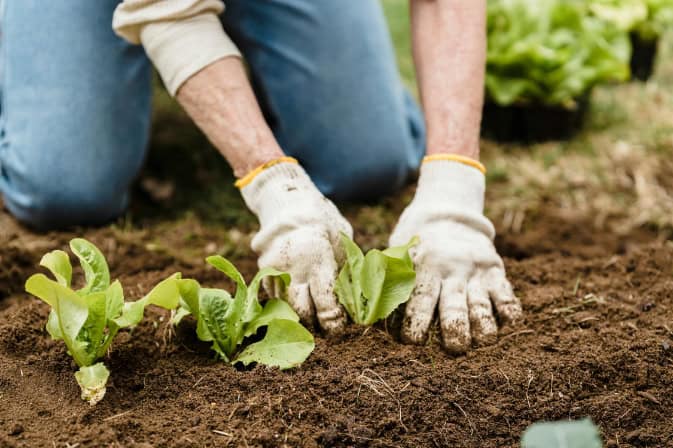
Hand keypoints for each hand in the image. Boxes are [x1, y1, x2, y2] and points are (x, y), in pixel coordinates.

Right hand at [239, 160, 350, 332]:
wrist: (288, 203)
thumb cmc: (323, 223)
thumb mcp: (341, 242)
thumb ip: (343, 271)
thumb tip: (351, 303)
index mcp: (317, 258)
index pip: (325, 304)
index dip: (334, 322)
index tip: (340, 328)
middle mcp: (293, 267)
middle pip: (301, 312)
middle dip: (314, 325)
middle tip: (325, 330)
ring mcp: (274, 270)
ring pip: (285, 307)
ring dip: (299, 317)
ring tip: (312, 319)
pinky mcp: (263, 271)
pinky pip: (275, 297)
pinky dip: (287, 303)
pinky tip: (298, 301)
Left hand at [389, 159, 521, 353]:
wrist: (448, 214)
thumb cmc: (415, 247)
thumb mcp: (397, 255)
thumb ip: (385, 282)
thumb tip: (366, 317)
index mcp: (422, 266)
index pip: (418, 299)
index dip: (415, 324)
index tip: (411, 342)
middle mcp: (450, 269)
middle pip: (453, 306)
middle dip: (454, 331)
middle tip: (454, 349)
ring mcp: (474, 271)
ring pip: (481, 305)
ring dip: (483, 328)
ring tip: (481, 342)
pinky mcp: (495, 271)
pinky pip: (506, 294)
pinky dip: (509, 311)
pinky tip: (506, 323)